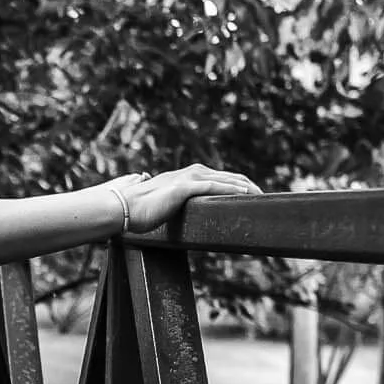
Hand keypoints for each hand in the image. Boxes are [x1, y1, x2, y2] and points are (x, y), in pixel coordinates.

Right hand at [106, 164, 260, 231]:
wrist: (120, 208)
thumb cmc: (133, 209)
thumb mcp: (153, 203)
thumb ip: (160, 196)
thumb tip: (154, 191)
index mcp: (182, 177)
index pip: (216, 177)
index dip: (234, 183)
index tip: (248, 194)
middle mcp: (188, 173)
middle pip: (226, 175)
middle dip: (246, 184)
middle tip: (263, 196)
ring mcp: (187, 179)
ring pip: (224, 178)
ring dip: (245, 185)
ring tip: (261, 194)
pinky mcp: (184, 188)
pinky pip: (215, 186)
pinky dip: (232, 189)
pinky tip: (245, 194)